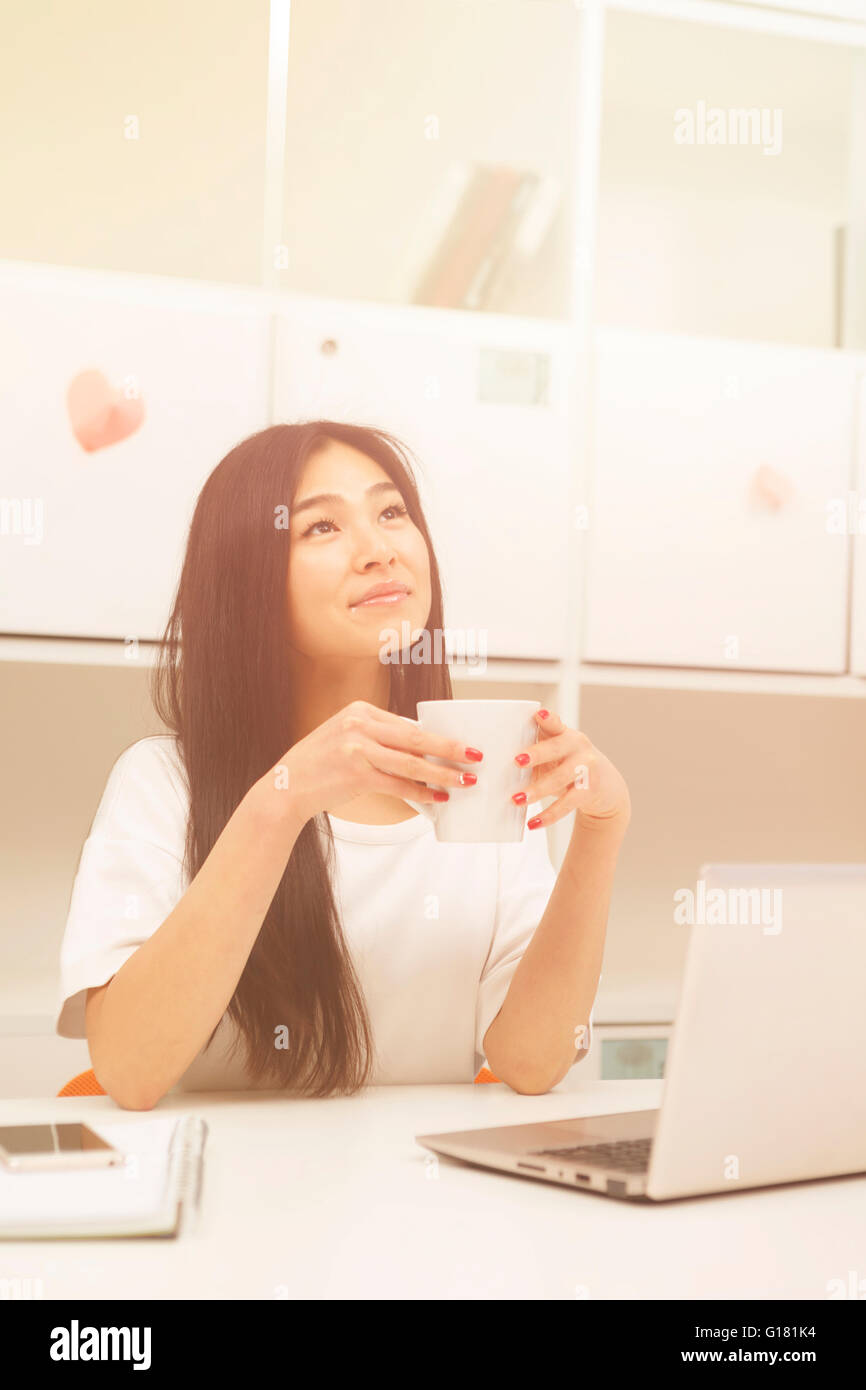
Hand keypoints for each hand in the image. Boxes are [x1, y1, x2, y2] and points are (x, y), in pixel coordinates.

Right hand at [271, 700, 483, 824]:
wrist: (287, 786)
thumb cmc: (319, 765)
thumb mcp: (345, 738)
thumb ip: (378, 739)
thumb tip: (419, 751)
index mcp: (359, 711)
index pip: (407, 724)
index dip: (437, 737)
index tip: (459, 746)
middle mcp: (359, 725)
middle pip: (416, 737)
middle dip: (449, 748)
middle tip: (474, 756)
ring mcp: (357, 749)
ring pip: (411, 761)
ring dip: (441, 773)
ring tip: (463, 780)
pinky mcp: (356, 773)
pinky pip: (397, 783)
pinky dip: (420, 791)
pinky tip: (436, 797)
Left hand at [513, 708, 630, 832]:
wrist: (606, 788)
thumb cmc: (569, 768)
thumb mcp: (556, 755)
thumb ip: (534, 754)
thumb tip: (498, 766)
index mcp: (565, 734)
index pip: (555, 723)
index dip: (547, 719)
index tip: (538, 714)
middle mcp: (578, 747)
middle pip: (556, 749)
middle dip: (536, 754)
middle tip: (516, 761)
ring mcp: (587, 767)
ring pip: (560, 778)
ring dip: (537, 789)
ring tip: (517, 799)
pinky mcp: (589, 790)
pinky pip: (567, 803)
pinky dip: (549, 815)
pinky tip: (533, 823)